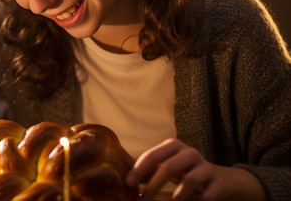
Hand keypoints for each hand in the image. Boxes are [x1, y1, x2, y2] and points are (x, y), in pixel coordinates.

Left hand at [126, 139, 265, 200]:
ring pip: (189, 180)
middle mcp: (190, 153)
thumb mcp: (165, 165)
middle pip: (169, 167)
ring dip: (175, 197)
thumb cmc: (185, 172)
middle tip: (143, 200)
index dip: (139, 169)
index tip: (128, 183)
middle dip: (154, 186)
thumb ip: (147, 168)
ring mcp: (206, 167)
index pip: (153, 155)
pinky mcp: (218, 183)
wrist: (220, 180)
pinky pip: (207, 195)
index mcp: (174, 146)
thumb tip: (121, 171)